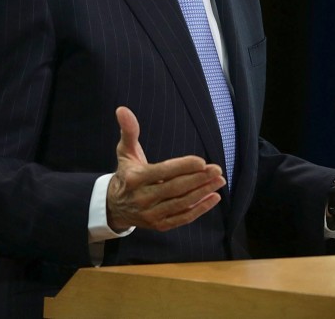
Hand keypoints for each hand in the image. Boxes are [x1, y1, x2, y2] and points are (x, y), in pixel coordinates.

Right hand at [106, 106, 224, 232]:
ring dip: (202, 193)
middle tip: (217, 169)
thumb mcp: (125, 152)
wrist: (115, 206)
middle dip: (198, 179)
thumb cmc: (126, 173)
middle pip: (175, 188)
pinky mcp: (160, 225)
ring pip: (181, 203)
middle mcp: (143, 198)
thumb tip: (122, 109)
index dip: (182, 167)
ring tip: (219, 181)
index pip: (162, 172)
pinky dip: (200, 209)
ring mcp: (151, 214)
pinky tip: (213, 198)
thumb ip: (129, 131)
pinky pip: (183, 218)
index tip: (201, 161)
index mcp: (135, 178)